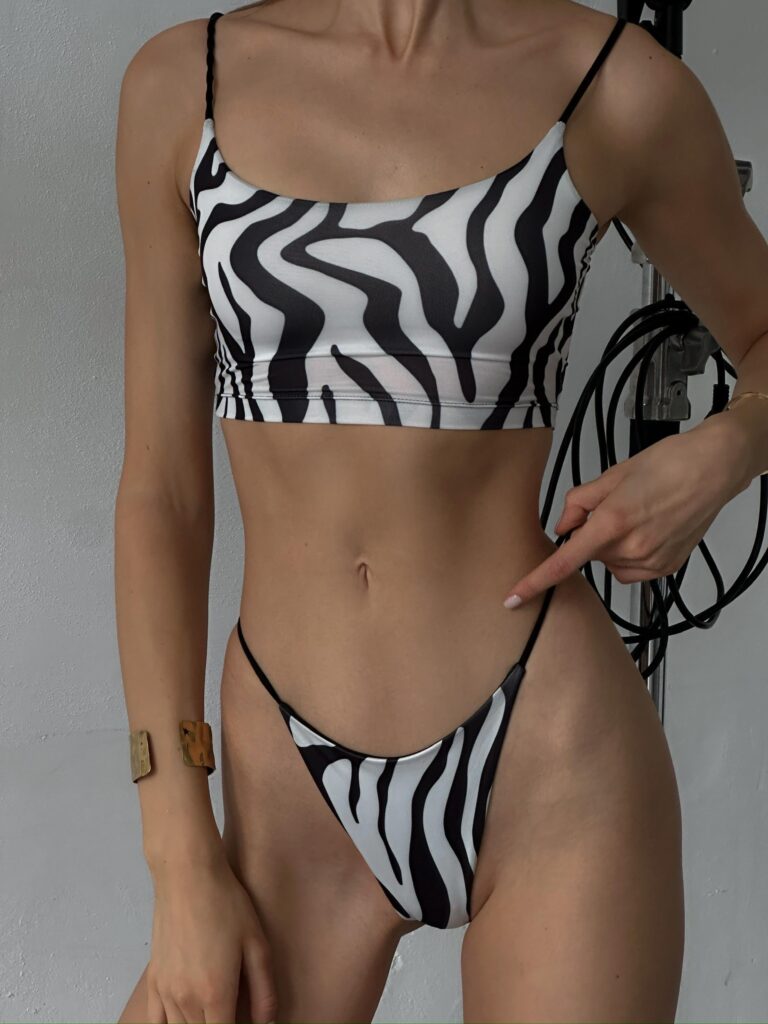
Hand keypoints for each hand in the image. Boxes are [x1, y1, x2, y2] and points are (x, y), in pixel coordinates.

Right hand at [146, 853, 276, 1023]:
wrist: (187, 876)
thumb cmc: (225, 904)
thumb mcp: (256, 943)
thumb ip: (264, 989)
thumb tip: (268, 1022)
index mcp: (216, 993)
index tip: (246, 1022)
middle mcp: (186, 999)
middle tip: (234, 1012)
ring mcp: (166, 991)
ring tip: (214, 1011)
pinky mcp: (154, 981)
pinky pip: (155, 1021)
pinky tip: (185, 1017)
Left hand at [503, 416, 749, 606]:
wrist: (713, 468)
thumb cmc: (668, 464)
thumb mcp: (612, 475)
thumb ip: (579, 502)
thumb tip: (563, 527)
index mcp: (613, 522)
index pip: (565, 561)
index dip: (536, 581)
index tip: (514, 597)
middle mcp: (632, 547)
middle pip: (590, 555)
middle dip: (592, 536)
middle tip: (615, 508)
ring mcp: (652, 561)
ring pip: (610, 564)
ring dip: (612, 546)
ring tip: (637, 515)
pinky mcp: (667, 567)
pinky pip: (632, 570)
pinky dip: (630, 555)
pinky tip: (647, 531)